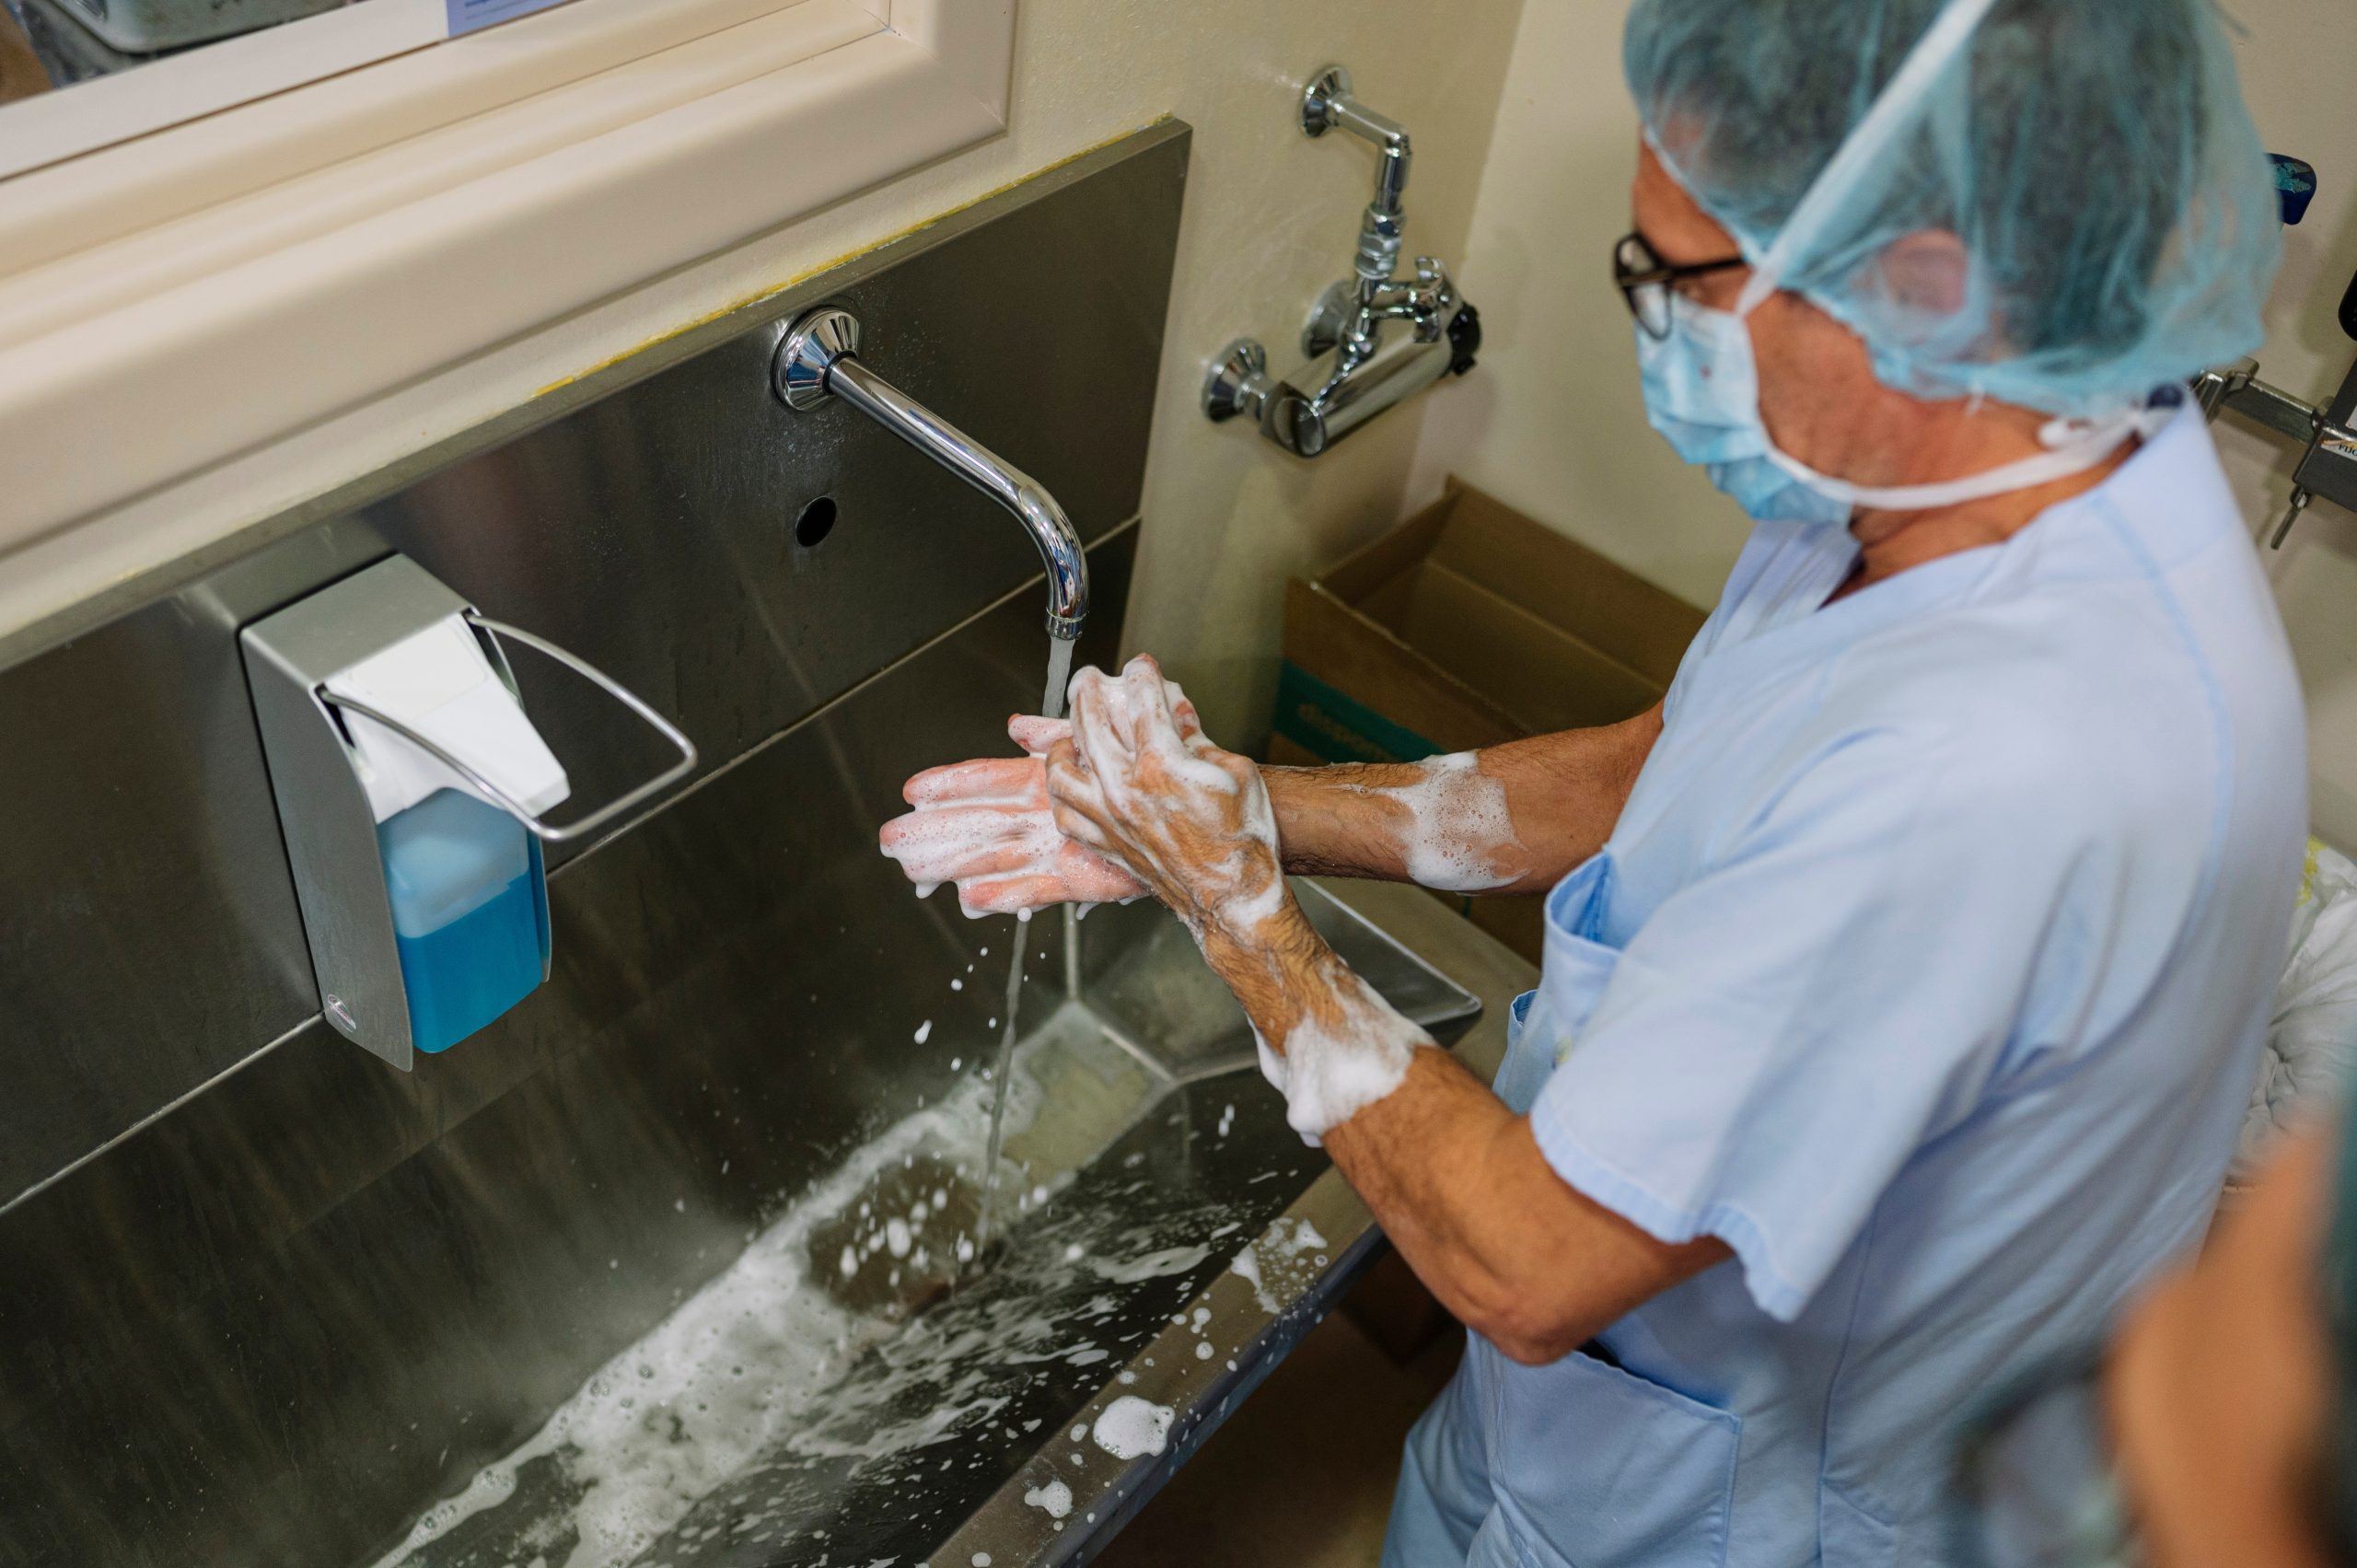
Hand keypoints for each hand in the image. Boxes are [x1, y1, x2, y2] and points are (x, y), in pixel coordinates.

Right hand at [880, 715, 1145, 916]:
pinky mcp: (1079, 880)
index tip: (914, 790)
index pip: (988, 780)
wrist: (1193, 814)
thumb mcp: (1100, 739)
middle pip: (979, 823)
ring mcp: (1056, 850)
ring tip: (915, 872)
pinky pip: (1035, 889)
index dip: (951, 785)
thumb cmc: (1153, 773)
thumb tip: (1014, 727)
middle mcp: (1044, 818)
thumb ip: (1058, 734)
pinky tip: (971, 901)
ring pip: (995, 857)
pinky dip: (1005, 896)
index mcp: (1046, 783)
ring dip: (954, 864)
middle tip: (892, 839)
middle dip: (936, 831)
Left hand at [1044, 655, 1290, 949]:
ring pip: (1062, 773)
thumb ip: (1198, 740)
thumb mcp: (1235, 772)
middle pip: (1090, 724)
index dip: (1142, 675)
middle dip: (1088, 691)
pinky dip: (1063, 796)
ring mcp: (1111, 820)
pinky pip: (1068, 816)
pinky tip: (1071, 786)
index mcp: (1162, 765)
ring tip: (1068, 735)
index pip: (1143, 702)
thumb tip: (1178, 718)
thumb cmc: (1243, 838)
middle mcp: (1127, 790)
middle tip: (1089, 679)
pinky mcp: (1108, 845)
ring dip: (1060, 746)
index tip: (1141, 666)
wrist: (1235, 896)